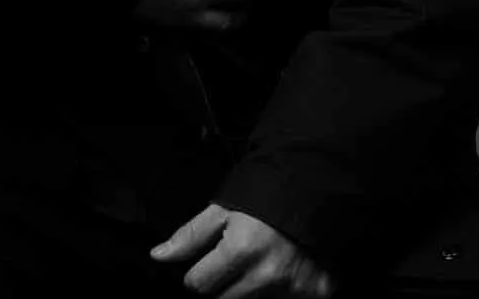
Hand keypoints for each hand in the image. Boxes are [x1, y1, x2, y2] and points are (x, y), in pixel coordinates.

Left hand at [154, 203, 334, 296]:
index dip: (197, 275)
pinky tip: (282, 273)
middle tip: (236, 263)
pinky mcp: (319, 294)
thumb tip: (159, 257)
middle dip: (223, 285)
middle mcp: (269, 275)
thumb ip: (190, 236)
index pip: (198, 286)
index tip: (207, 265)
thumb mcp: (224, 209)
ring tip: (259, 264)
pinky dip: (279, 293)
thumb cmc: (266, 197)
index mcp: (241, 250)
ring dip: (251, 290)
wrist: (317, 190)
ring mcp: (296, 288)